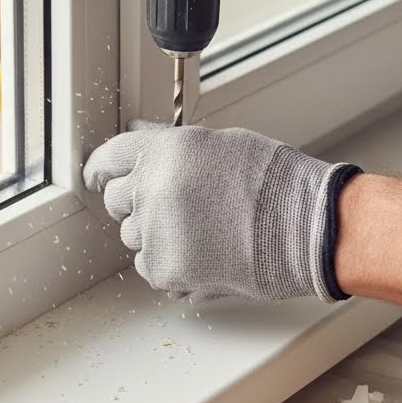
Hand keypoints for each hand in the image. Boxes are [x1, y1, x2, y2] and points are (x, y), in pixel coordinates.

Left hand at [83, 125, 360, 303]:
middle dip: (133, 202)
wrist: (306, 228)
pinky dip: (166, 264)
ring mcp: (155, 230)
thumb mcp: (219, 145)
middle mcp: (153, 187)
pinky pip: (148, 266)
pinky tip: (200, 254)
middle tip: (168, 207)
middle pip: (115, 199)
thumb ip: (171, 145)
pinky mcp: (165, 267)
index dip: (100, 168)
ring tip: (199, 232)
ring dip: (153, 234)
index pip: (110, 157)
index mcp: (165, 150)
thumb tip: (139, 134)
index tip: (95, 177)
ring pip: (131, 235)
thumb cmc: (272, 183)